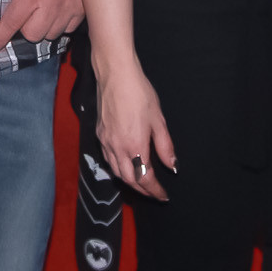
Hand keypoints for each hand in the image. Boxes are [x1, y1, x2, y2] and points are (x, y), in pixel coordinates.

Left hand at [0, 0, 85, 53]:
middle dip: (25, 28)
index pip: (12, 22)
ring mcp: (68, 9)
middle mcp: (51, 4)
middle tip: (26, 13)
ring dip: (42, 28)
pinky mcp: (81, 10)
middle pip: (32, 35)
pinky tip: (56, 12)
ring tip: (42, 11)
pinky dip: (59, 25)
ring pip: (50, 35)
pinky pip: (67, 30)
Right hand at [95, 60, 176, 200]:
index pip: (145, 178)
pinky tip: (126, 165)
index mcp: (135, 146)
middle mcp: (117, 148)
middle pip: (129, 180)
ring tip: (142, 183)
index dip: (155, 190)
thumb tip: (172, 166)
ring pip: (116, 172)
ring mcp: (106, 142)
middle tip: (155, 193)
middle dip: (143, 190)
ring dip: (130, 182)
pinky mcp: (99, 135)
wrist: (115, 74)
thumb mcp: (159, 119)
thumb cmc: (140, 93)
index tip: (164, 196)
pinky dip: (118, 169)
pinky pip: (108, 160)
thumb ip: (165, 146)